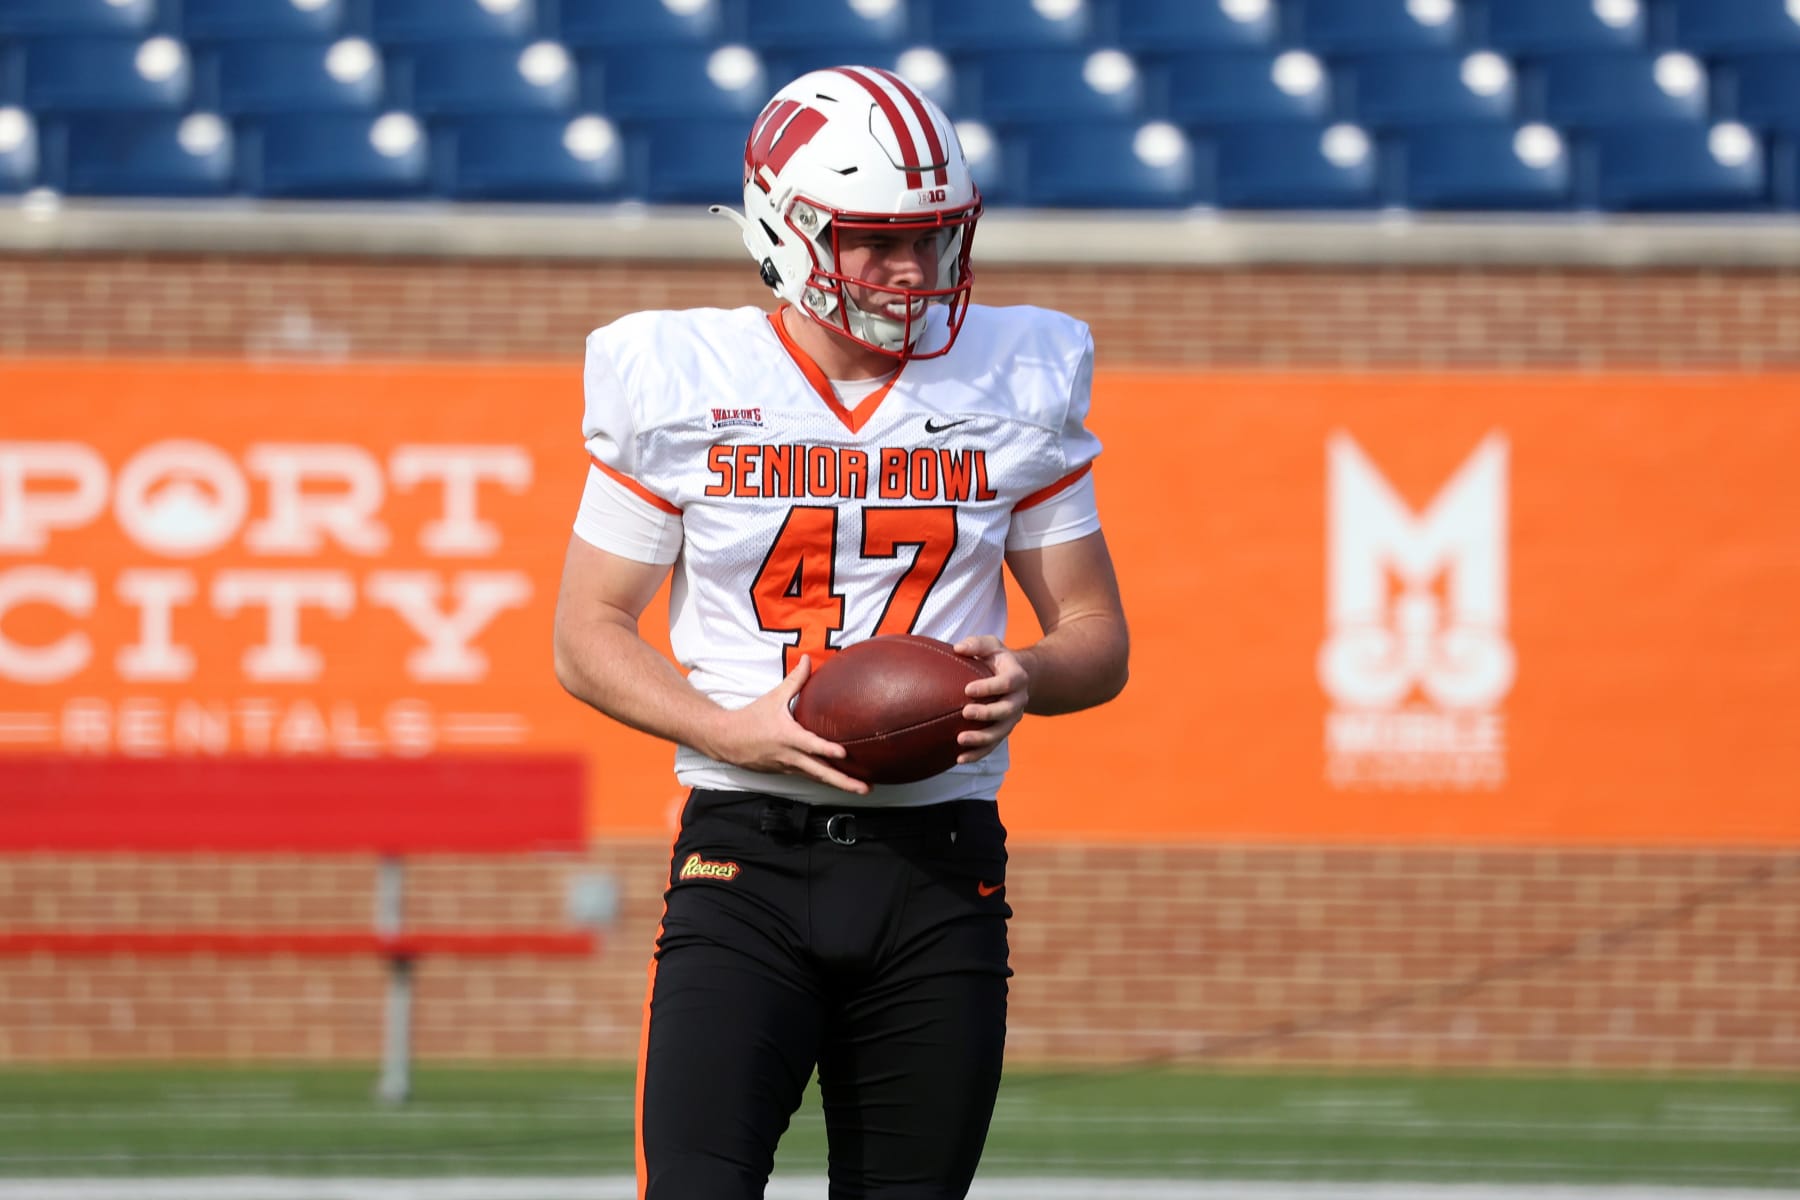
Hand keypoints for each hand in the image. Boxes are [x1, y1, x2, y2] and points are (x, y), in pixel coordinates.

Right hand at [701, 655, 870, 794]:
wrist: (726, 740)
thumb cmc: (750, 718)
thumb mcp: (773, 697)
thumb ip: (795, 680)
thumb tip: (808, 660)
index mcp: (787, 736)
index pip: (810, 745)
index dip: (826, 749)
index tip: (843, 753)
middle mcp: (789, 756)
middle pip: (820, 773)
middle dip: (844, 782)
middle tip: (864, 789)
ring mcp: (788, 767)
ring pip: (816, 778)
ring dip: (838, 784)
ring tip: (860, 788)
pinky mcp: (785, 772)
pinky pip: (808, 776)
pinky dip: (824, 780)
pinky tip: (839, 781)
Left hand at [952, 635, 1029, 764]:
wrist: (1017, 677)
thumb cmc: (998, 659)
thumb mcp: (991, 645)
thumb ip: (976, 644)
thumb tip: (958, 648)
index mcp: (1017, 678)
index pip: (1006, 684)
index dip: (989, 687)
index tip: (967, 689)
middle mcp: (1018, 700)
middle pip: (1006, 711)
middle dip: (987, 714)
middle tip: (965, 712)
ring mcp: (1012, 718)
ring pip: (1001, 733)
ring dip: (982, 739)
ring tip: (960, 740)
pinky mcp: (1003, 730)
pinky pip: (993, 745)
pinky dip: (978, 754)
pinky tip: (959, 759)